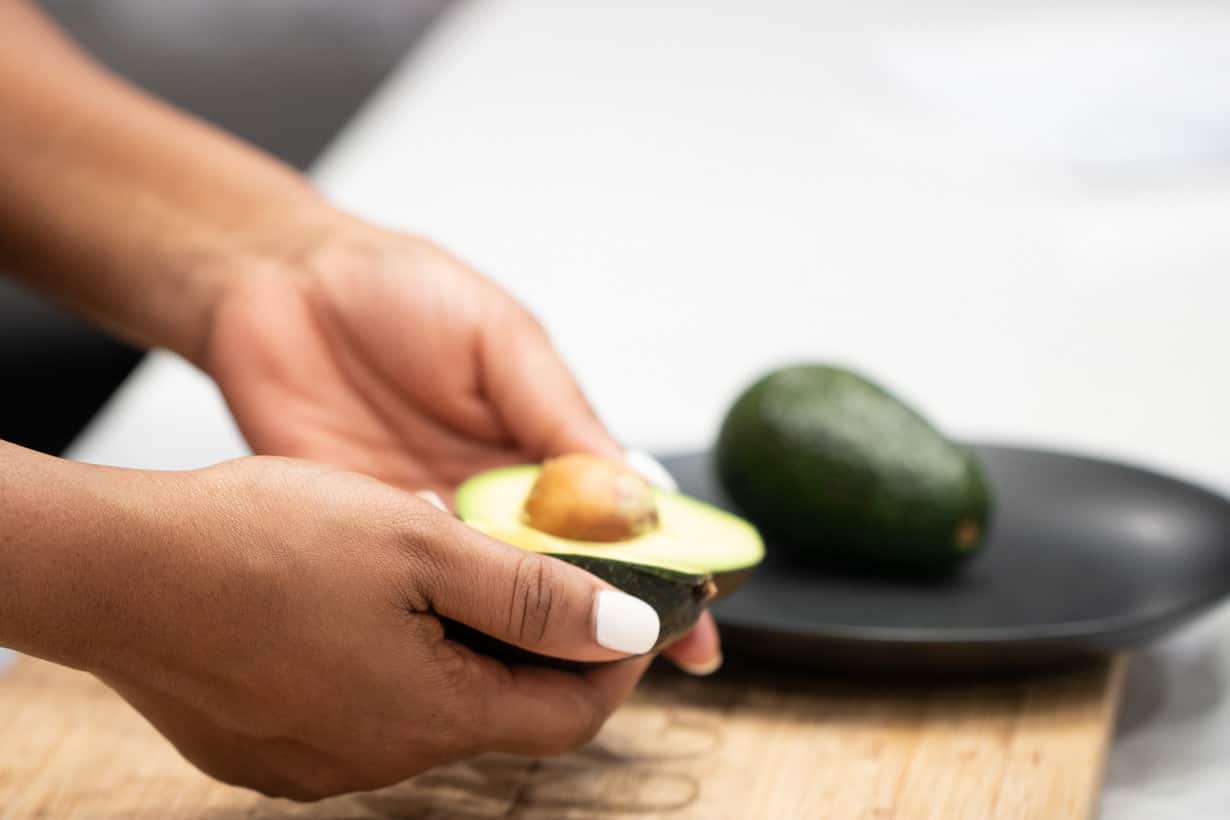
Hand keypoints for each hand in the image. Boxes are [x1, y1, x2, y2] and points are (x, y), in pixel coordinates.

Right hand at [94, 457, 654, 799]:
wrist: (116, 570)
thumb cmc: (258, 544)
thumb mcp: (423, 545)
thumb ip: (533, 596)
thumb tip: (628, 632)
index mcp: (433, 714)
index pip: (570, 713)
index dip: (616, 661)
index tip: (638, 610)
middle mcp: (381, 759)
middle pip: (501, 709)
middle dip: (537, 645)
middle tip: (545, 574)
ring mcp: (322, 761)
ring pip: (432, 704)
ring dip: (461, 643)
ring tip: (447, 567)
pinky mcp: (276, 747)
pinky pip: (366, 707)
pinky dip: (396, 656)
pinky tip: (369, 599)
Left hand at [203, 215, 720, 672]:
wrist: (275, 279)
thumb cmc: (398, 289)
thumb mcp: (501, 341)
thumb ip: (559, 416)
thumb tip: (639, 492)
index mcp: (535, 442)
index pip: (613, 520)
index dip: (659, 574)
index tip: (699, 628)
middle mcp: (489, 493)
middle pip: (557, 574)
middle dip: (599, 626)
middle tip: (632, 672)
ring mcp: (428, 519)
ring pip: (490, 593)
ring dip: (524, 629)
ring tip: (564, 669)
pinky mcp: (363, 535)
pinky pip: (410, 584)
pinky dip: (439, 607)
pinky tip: (465, 632)